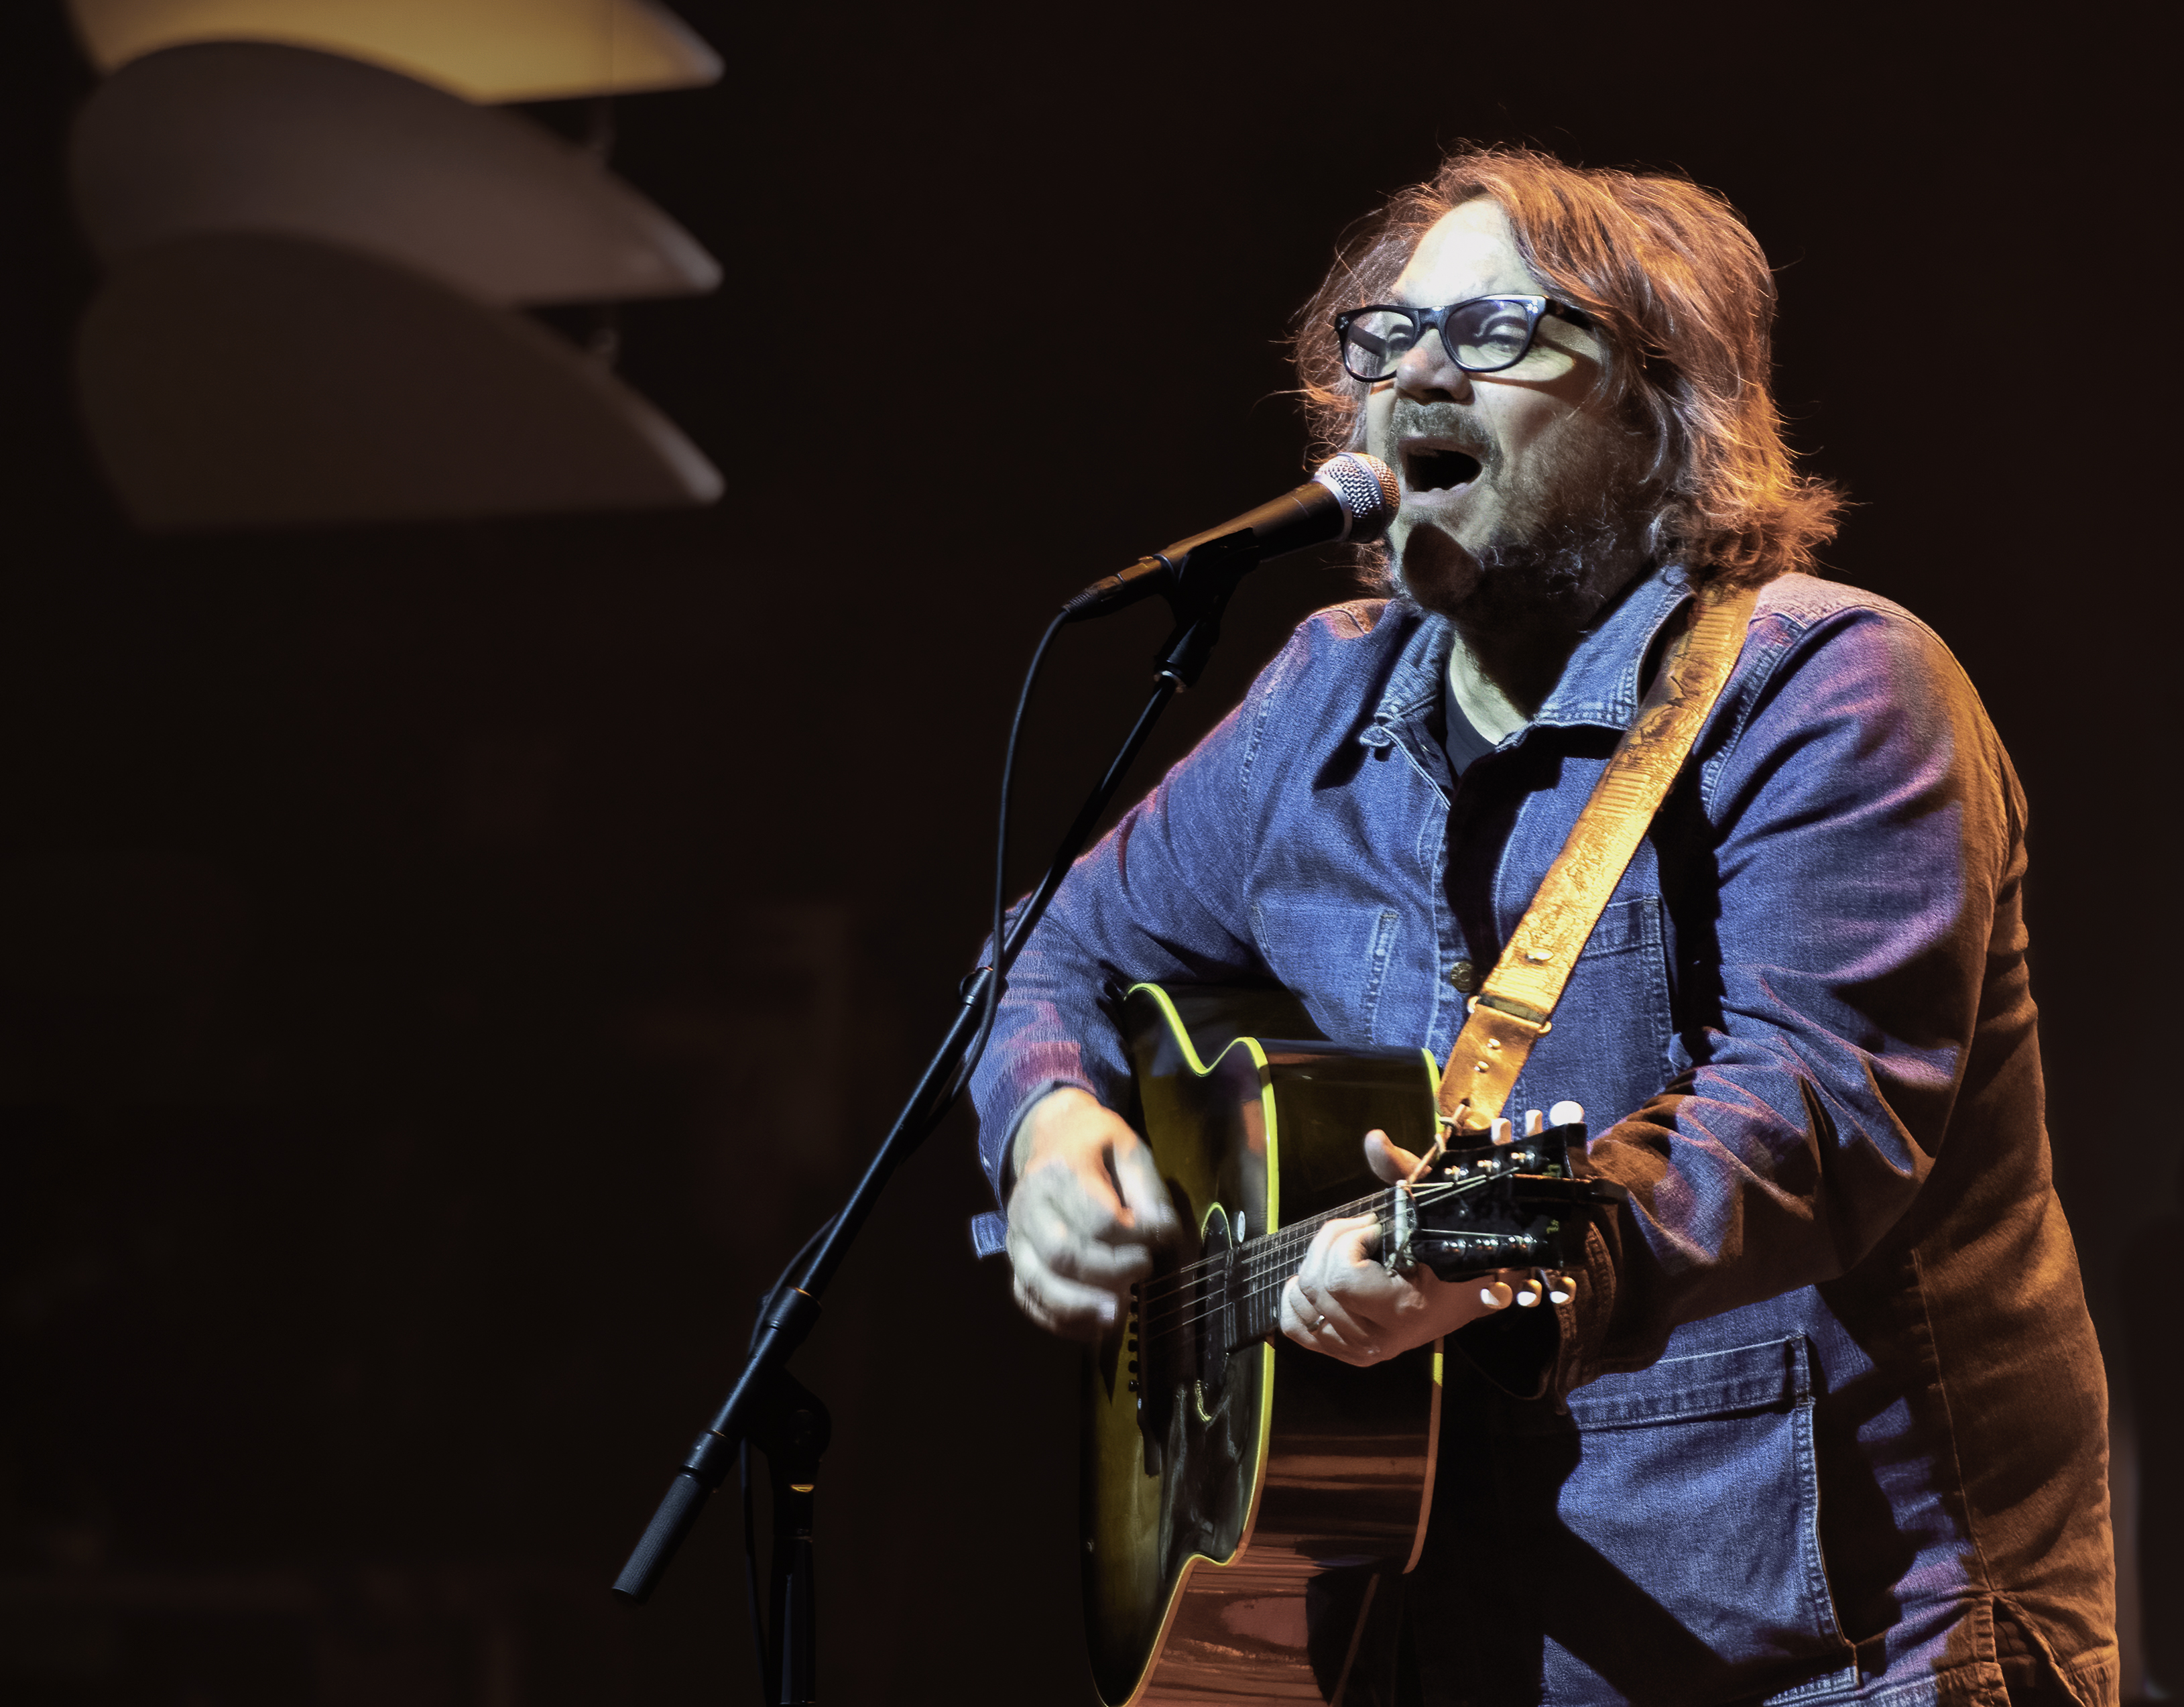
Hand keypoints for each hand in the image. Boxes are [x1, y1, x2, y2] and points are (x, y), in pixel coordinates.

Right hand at [1004, 1088, 1182, 1340]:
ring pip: (1037, 1283)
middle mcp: (1029, 1205)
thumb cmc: (1095, 1144)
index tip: (1164, 1237)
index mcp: (1062, 1171)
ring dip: (1079, 1307)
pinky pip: (1027, 1298)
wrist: (1048, 1136)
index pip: (1098, 1218)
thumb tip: (1164, 1234)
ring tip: (1116, 1315)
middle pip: (1062, 1254)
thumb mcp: (1128, 1147)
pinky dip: (1057, 1320)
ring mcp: (1016, 1235)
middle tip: (1143, 1270)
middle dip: (1107, 1273)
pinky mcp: (1015, 1258)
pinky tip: (1092, 1326)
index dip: (1136, 1237)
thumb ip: (1148, 1190)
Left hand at [1278, 1128, 1523, 1365]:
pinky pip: (1298, 1328)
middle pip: (1317, 1284)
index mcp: (1403, 1308)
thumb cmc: (1454, 1248)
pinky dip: (1295, 1301)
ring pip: (1303, 1301)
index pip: (1340, 1279)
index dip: (1348, 1242)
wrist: (1470, 1291)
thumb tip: (1374, 1140)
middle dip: (1331, 1243)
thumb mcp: (1434, 1208)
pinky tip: (1312, 1280)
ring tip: (1347, 1251)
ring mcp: (1362, 1351)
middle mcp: (1381, 1339)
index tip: (1375, 1226)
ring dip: (1316, 1263)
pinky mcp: (1347, 1353)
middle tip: (1360, 1230)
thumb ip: (1401, 1171)